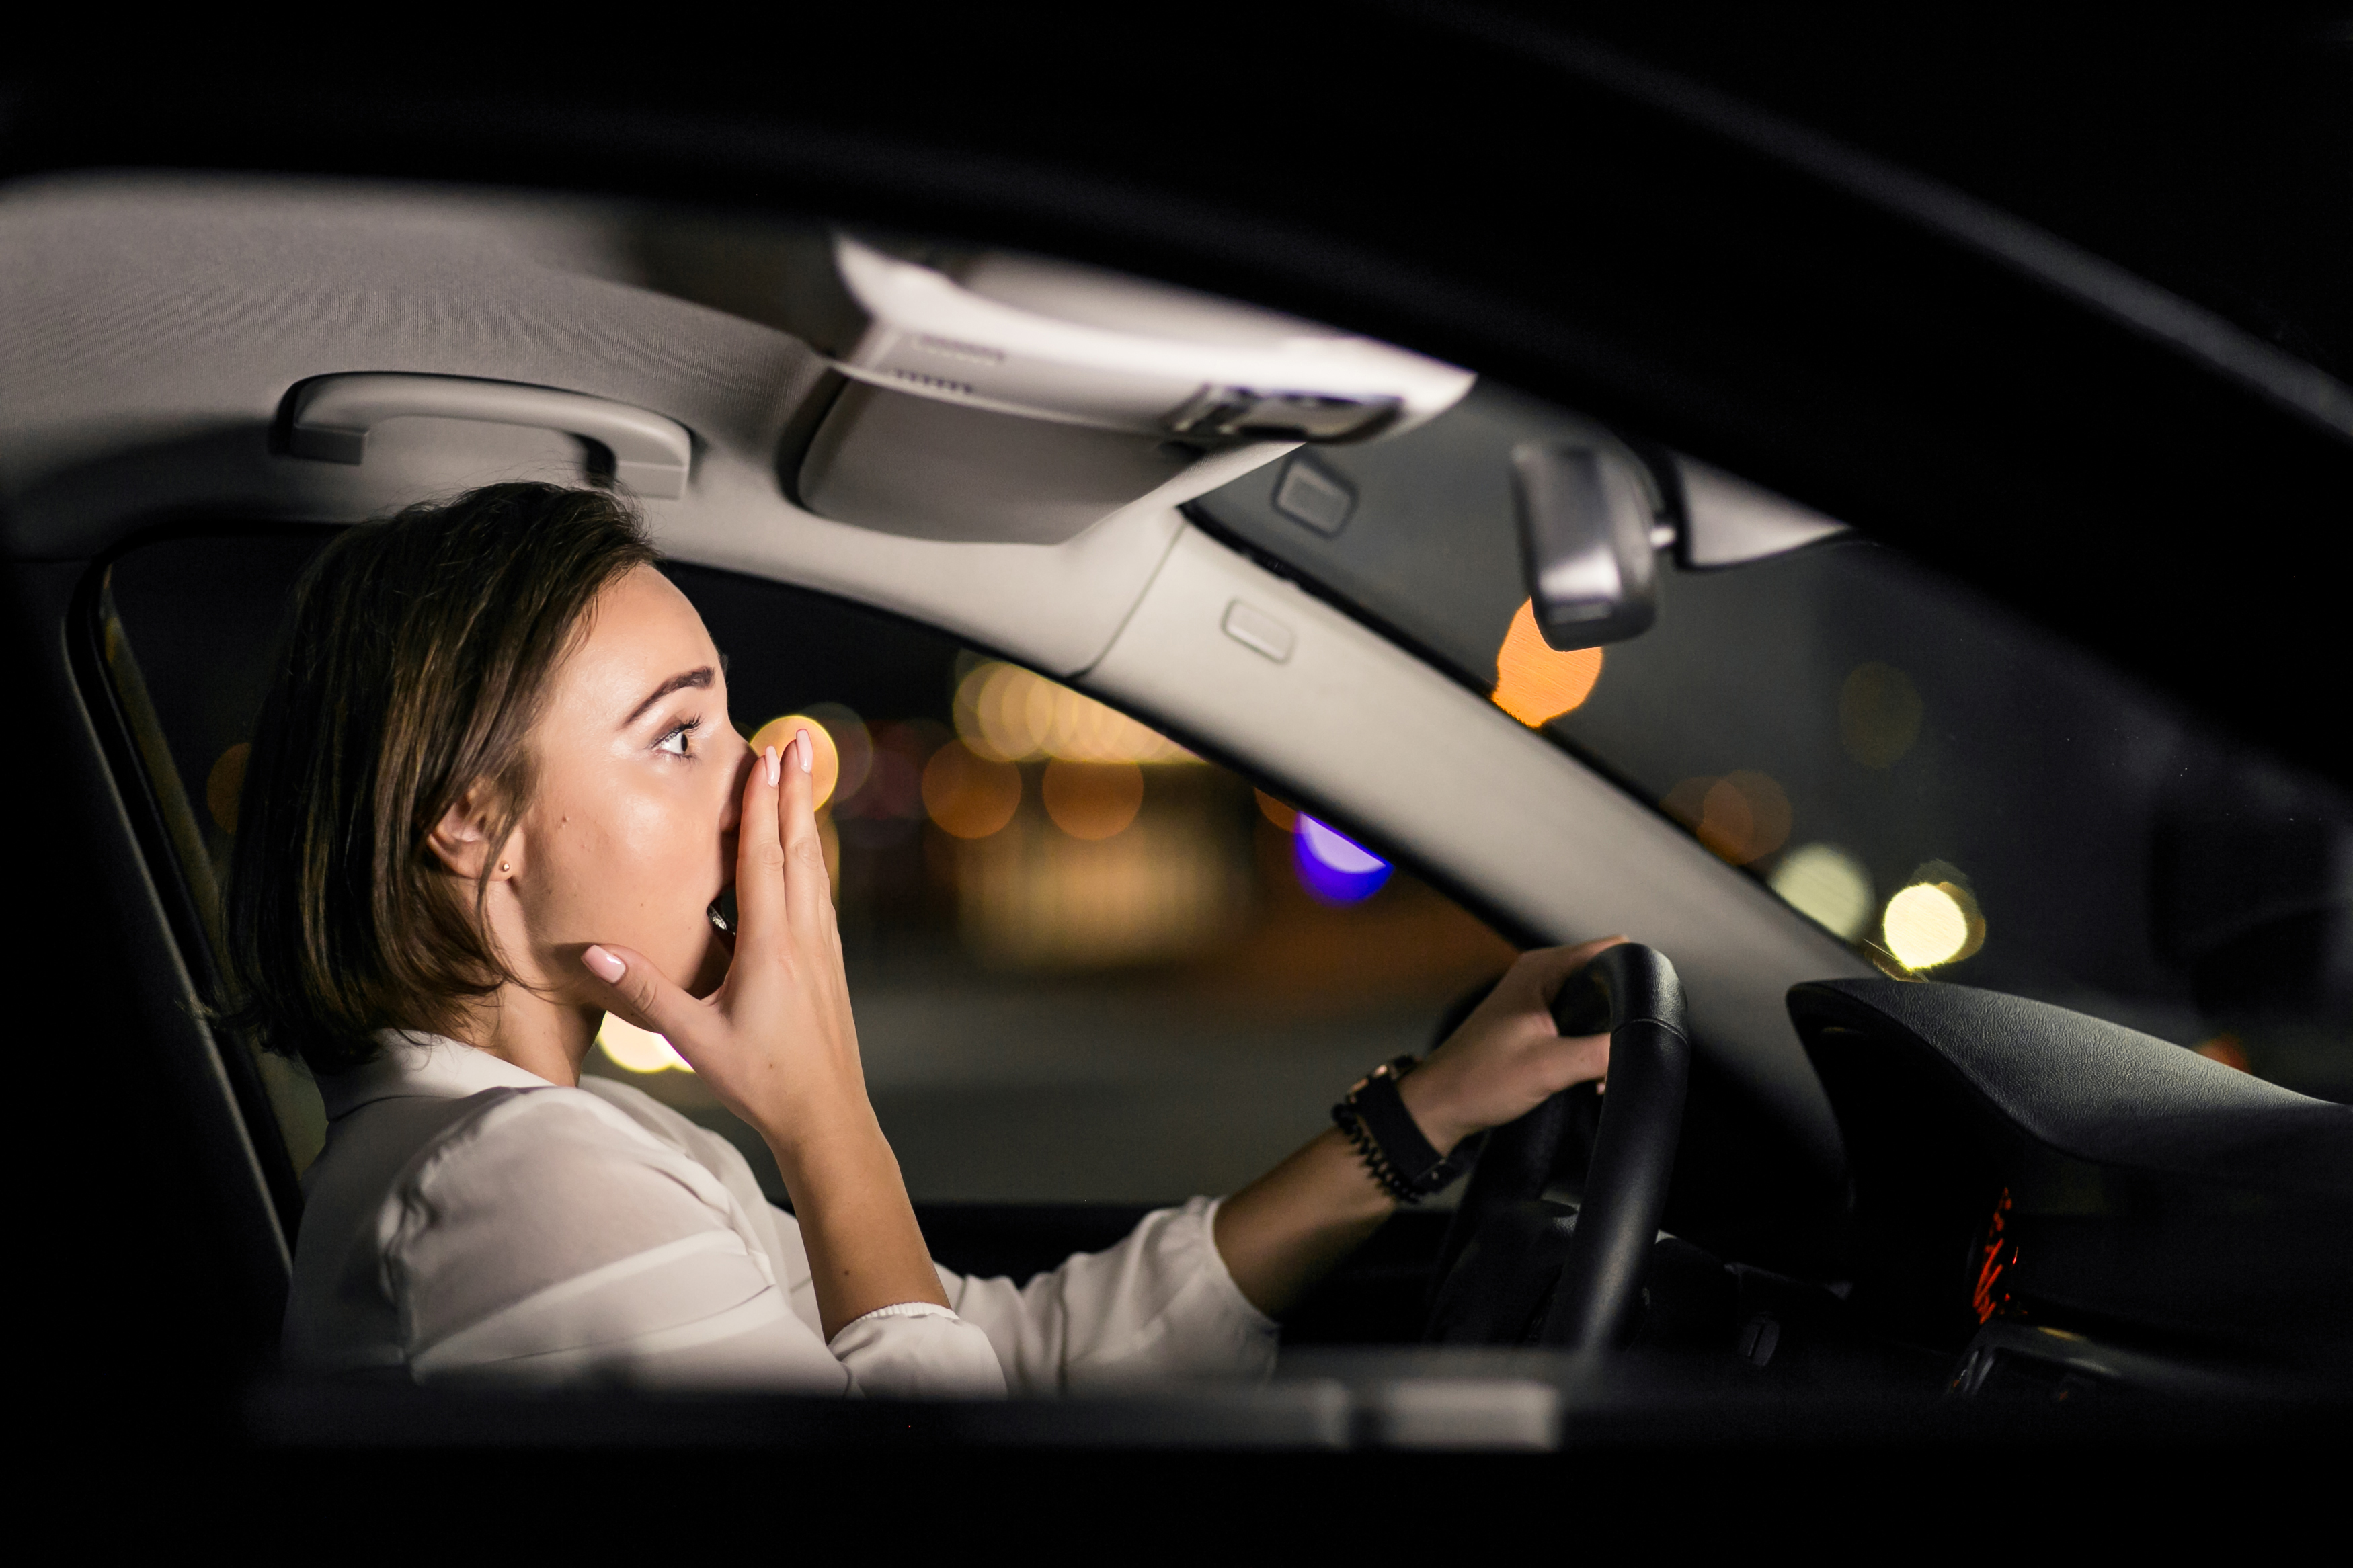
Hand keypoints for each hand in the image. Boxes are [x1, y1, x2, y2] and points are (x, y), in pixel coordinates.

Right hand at [580, 731, 863, 1157]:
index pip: (764, 859)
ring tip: (804, 775)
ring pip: (814, 868)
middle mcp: (805, 937)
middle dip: (796, 790)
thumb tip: (591, 951)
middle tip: (799, 739)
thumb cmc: (763, 1081)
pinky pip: (820, 895)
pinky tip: (807, 853)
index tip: (765, 756)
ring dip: (805, 817)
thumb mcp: (695, 1040)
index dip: (761, 804)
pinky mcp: (829, 964)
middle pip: (799, 847)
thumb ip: (644, 992)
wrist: (827, 1117)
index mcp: (772, 947)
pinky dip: (811, 859)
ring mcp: (823, 949)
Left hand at [1396, 936, 1627, 1153]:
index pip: (1611, 950)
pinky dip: (1591, 1044)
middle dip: (1623, 1011)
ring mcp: (1536, 997)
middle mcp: (1539, 974)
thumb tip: (1641, 1044)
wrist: (1441, 1106)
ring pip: (1595, 1003)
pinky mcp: (1536, 1021)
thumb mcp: (1548, 1067)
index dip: (1635, 976)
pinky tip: (1592, 1073)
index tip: (1645, 1011)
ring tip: (1603, 1068)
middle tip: (1621, 1048)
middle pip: (1607, 978)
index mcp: (1541, 969)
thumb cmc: (1478, 1081)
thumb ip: (1599, 1053)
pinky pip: (1579, 1021)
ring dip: (1607, 1033)